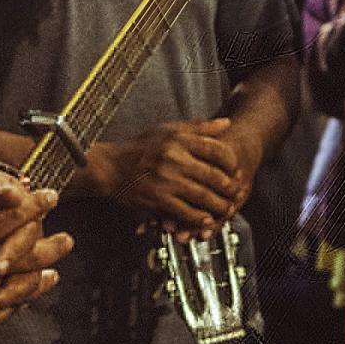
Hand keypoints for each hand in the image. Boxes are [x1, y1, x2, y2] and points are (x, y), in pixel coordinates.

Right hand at [0, 173, 66, 326]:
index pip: (16, 216)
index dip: (37, 203)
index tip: (52, 195)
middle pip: (29, 255)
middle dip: (51, 244)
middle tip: (68, 239)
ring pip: (22, 283)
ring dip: (43, 273)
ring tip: (58, 268)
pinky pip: (5, 306)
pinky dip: (23, 297)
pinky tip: (32, 293)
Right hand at [88, 118, 252, 234]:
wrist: (109, 167)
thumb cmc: (138, 148)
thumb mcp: (167, 129)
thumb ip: (198, 127)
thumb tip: (226, 124)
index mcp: (178, 139)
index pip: (217, 150)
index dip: (232, 163)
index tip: (235, 170)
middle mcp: (173, 158)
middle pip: (214, 175)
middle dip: (230, 187)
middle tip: (235, 193)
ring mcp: (166, 180)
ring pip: (203, 196)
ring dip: (218, 206)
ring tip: (225, 208)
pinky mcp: (158, 198)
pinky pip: (185, 212)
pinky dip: (199, 218)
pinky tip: (205, 219)